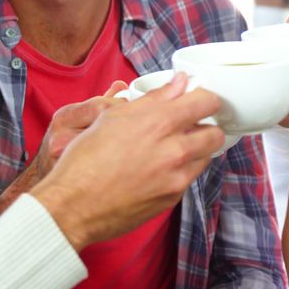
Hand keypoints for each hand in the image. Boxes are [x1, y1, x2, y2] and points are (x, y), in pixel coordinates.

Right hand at [31, 72, 223, 250]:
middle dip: (205, 127)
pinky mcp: (172, 198)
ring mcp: (176, 177)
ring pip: (206, 157)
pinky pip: (189, 178)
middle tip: (188, 126)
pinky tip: (159, 169)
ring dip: (195, 150)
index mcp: (159, 123)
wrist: (73, 206)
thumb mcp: (113, 117)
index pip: (207, 102)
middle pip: (215, 133)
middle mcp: (174, 150)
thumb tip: (180, 83)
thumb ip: (154, 98)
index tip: (198, 100)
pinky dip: (181, 171)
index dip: (205, 98)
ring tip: (171, 148)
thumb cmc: (85, 159)